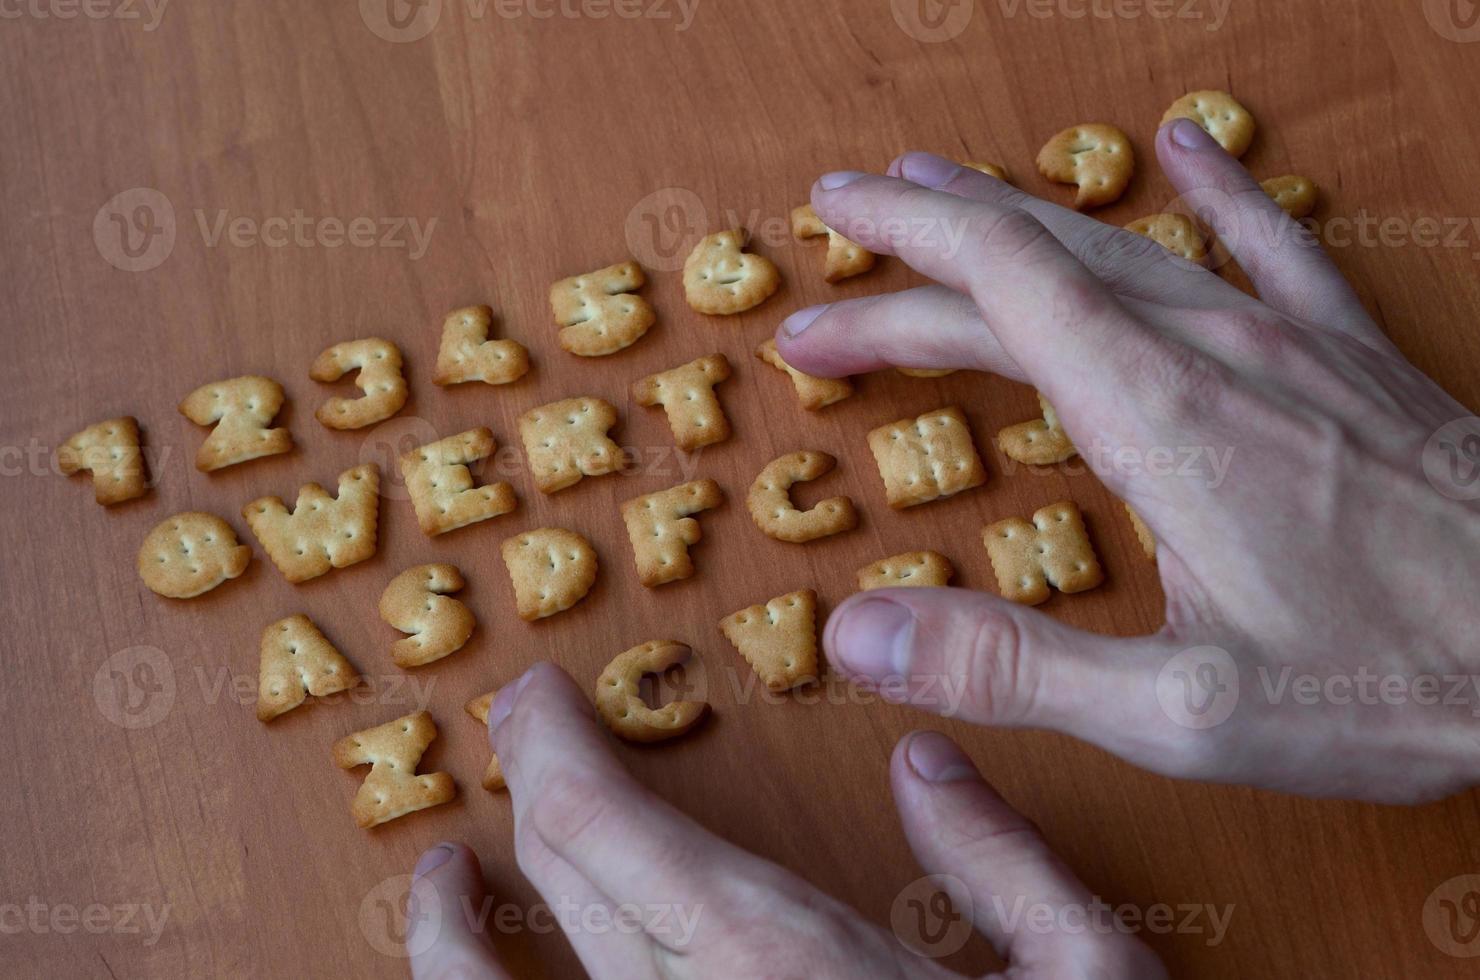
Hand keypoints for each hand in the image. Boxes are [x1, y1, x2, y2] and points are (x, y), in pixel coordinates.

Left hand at [405, 663, 1165, 977]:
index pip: (597, 826)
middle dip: (532, 798)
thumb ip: (1006, 864)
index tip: (539, 699)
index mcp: (783, 969)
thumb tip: (927, 766)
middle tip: (523, 743)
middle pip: (564, 892)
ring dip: (450, 951)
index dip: (548, 746)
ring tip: (441, 892)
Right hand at [777, 120, 1479, 803]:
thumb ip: (1013, 667)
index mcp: (1155, 416)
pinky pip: (1269, 244)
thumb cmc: (1400, 682)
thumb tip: (857, 637)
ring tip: (948, 193)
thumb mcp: (1182, 713)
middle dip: (920, 249)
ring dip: (1021, 218)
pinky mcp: (1349, 359)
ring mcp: (1288, 342)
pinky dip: (1214, 189)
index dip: (897, 251)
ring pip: (1126, 243)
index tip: (824, 235)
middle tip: (836, 255)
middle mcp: (1212, 350)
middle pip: (1035, 259)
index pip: (997, 281)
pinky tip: (1186, 148)